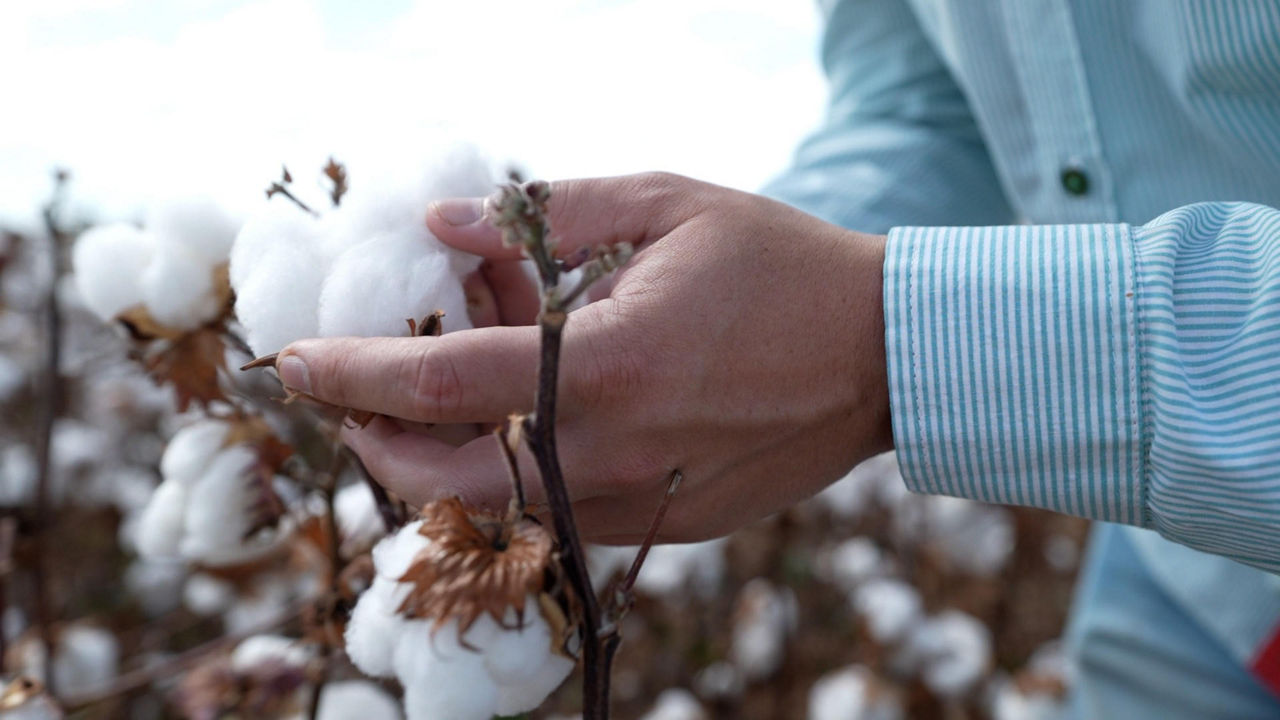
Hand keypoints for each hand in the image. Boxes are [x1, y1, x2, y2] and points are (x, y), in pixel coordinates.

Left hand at [277, 173, 890, 542]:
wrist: (882, 359)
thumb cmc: (780, 268)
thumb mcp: (668, 206)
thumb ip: (545, 213)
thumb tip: (445, 225)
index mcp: (605, 366)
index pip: (439, 386)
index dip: (352, 374)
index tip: (295, 363)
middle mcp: (610, 454)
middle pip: (443, 477)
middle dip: (376, 440)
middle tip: (355, 395)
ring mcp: (637, 504)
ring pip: (494, 508)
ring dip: (443, 456)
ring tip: (449, 387)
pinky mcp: (662, 529)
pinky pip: (555, 514)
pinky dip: (513, 470)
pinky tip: (529, 411)